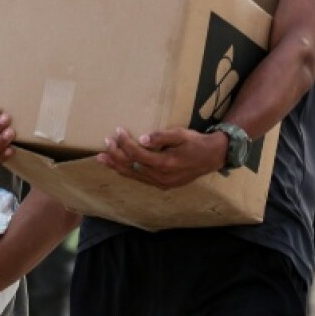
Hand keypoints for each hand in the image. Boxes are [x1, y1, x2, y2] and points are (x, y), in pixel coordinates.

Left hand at [96, 127, 226, 188]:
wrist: (213, 157)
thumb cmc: (196, 143)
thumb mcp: (181, 134)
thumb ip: (161, 136)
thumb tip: (142, 139)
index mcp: (164, 164)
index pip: (136, 153)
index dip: (124, 142)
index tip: (117, 130)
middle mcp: (160, 177)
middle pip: (130, 167)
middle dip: (115, 155)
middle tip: (105, 142)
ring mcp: (161, 183)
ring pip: (133, 175)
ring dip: (116, 166)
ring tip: (102, 159)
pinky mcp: (162, 185)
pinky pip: (140, 179)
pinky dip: (127, 171)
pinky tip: (118, 166)